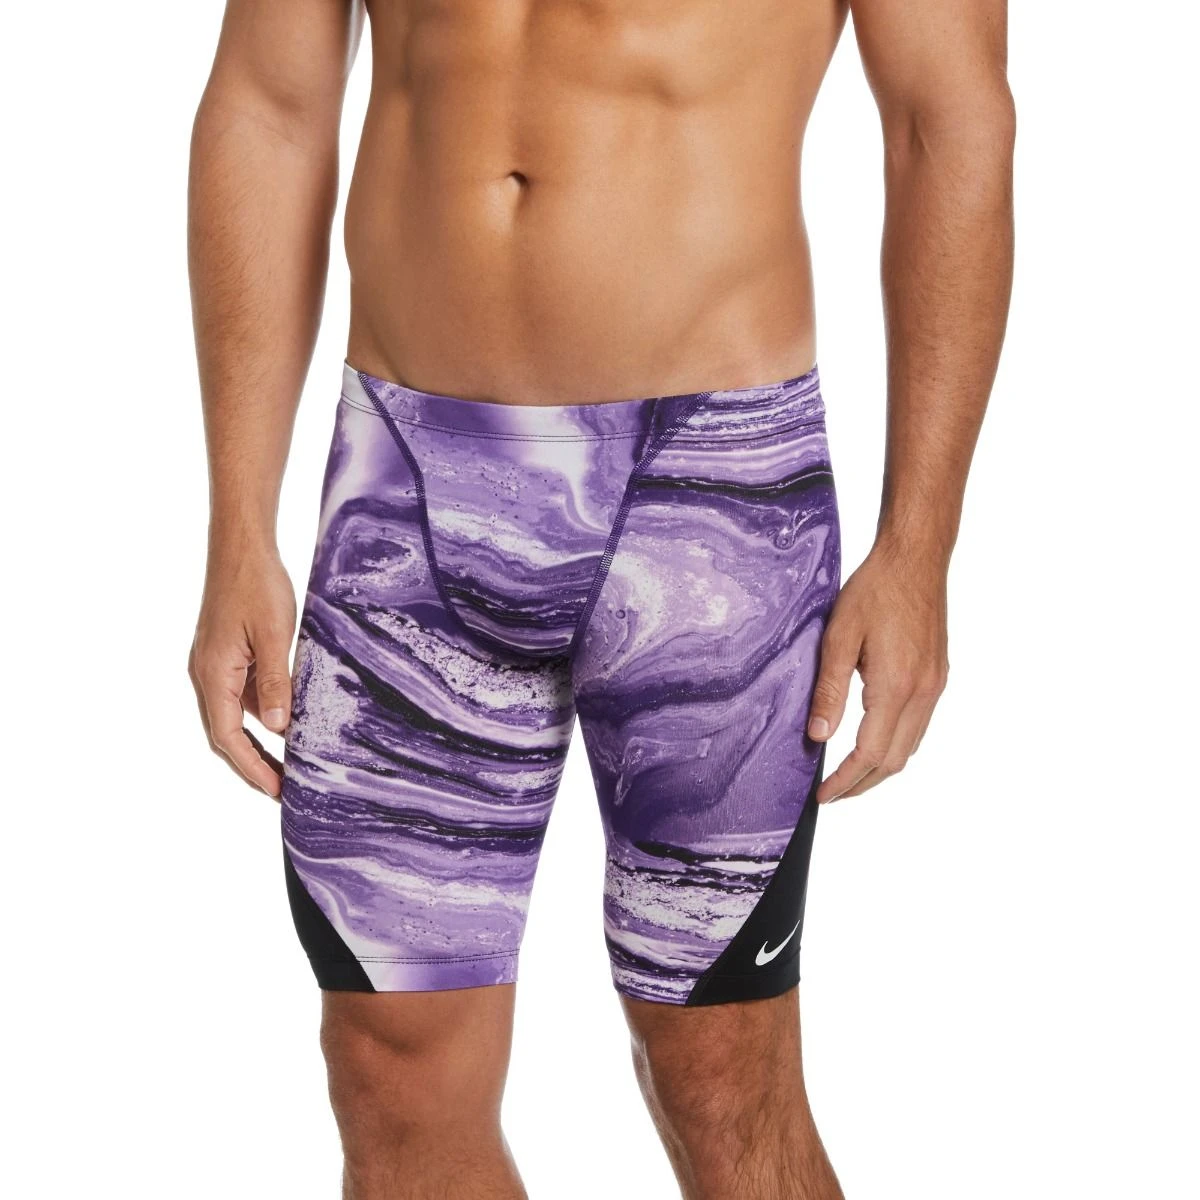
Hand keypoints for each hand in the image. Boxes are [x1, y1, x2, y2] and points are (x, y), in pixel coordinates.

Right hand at [189, 544, 296, 797]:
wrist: (241, 546)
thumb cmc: (256, 584)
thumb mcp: (273, 634)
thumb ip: (276, 680)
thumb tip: (279, 727)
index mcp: (212, 675)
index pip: (227, 738)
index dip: (251, 768)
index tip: (276, 791)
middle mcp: (207, 676)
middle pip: (225, 735)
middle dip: (252, 766)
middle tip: (284, 791)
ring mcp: (216, 666)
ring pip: (234, 717)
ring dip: (257, 744)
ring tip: (290, 765)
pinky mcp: (228, 656)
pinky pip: (242, 696)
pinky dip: (263, 715)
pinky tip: (289, 723)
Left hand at [808, 540, 949, 802]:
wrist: (916, 560)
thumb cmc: (875, 590)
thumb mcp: (839, 637)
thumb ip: (829, 691)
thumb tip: (817, 736)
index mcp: (896, 687)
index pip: (869, 754)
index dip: (844, 780)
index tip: (823, 795)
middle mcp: (923, 693)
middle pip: (893, 761)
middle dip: (862, 784)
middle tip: (832, 794)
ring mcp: (935, 686)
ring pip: (910, 747)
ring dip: (879, 768)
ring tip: (848, 775)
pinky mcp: (938, 676)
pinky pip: (919, 727)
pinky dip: (895, 745)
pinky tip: (873, 742)